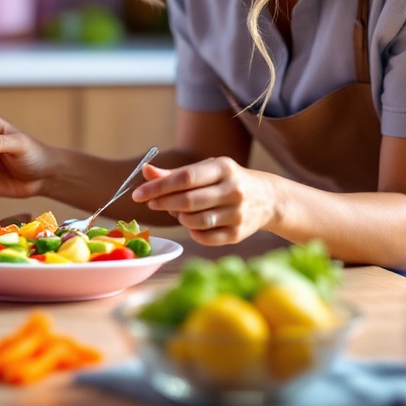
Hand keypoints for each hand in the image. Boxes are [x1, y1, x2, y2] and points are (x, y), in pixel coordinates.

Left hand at [132, 157, 276, 244]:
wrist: (268, 199)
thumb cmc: (226, 181)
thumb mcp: (206, 170)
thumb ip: (174, 173)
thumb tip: (146, 171)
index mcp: (223, 168)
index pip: (185, 178)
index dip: (158, 187)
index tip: (137, 194)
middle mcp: (233, 190)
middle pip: (189, 201)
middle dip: (163, 203)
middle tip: (151, 204)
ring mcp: (237, 214)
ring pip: (195, 221)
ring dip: (179, 217)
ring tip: (177, 211)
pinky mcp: (238, 234)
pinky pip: (205, 237)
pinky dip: (192, 231)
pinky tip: (192, 223)